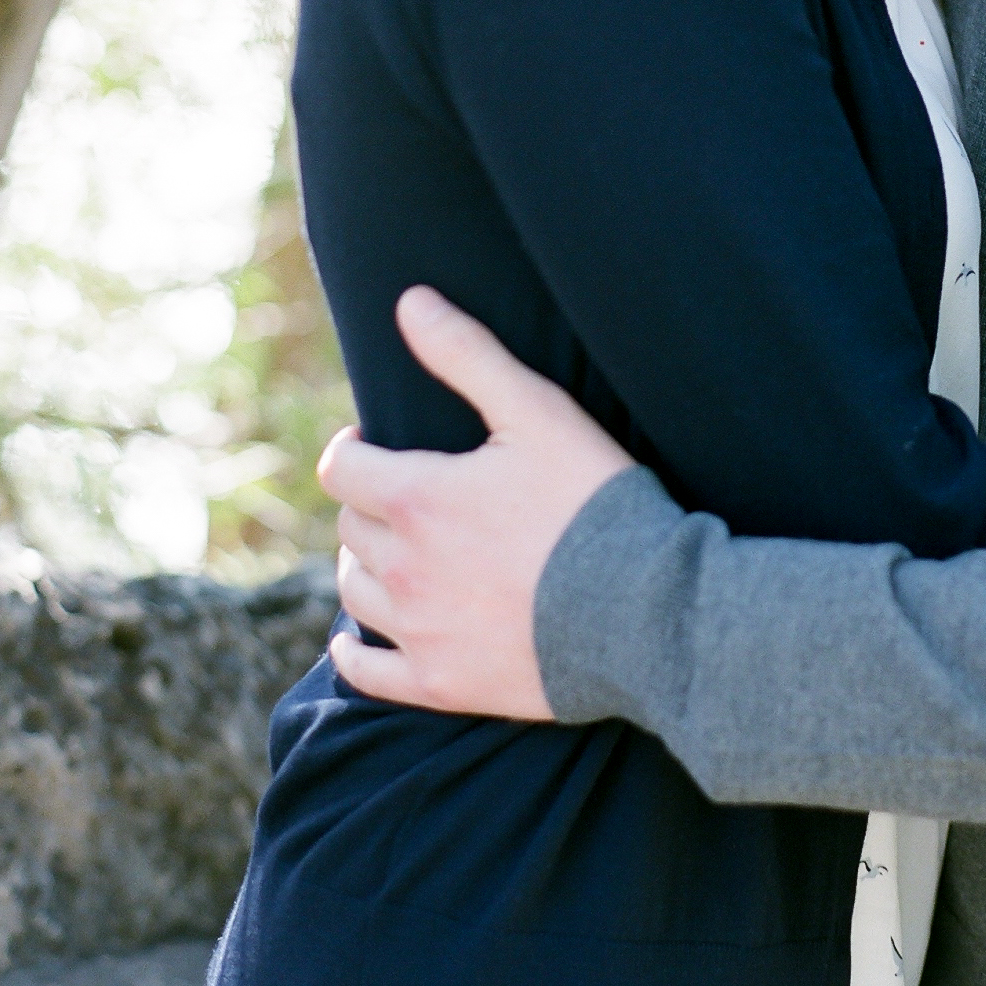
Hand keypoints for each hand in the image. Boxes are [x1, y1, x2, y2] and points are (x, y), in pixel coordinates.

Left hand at [319, 287, 633, 718]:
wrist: (642, 612)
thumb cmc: (593, 501)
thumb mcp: (538, 411)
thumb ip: (468, 353)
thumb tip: (409, 301)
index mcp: (416, 498)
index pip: (343, 468)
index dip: (354, 448)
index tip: (377, 443)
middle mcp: (402, 568)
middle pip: (350, 526)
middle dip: (370, 502)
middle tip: (406, 492)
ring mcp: (417, 632)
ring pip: (354, 592)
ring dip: (366, 564)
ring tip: (401, 551)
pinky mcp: (438, 684)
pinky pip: (365, 672)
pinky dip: (355, 652)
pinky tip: (360, 638)